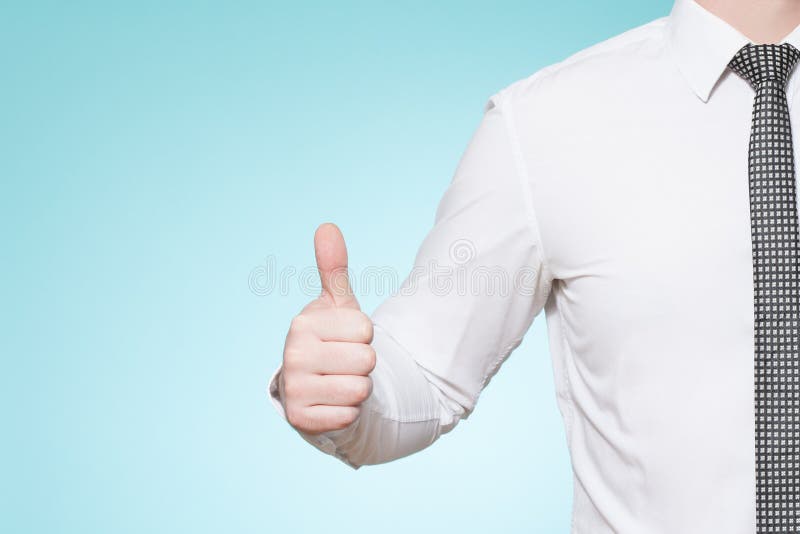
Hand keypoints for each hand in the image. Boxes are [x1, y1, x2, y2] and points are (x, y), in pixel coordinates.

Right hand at [279, 223, 375, 433]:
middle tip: (343, 364)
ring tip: (339, 382)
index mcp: (303, 323)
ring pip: (360, 389)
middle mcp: (293, 355)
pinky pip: (349, 415)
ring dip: (357, 389)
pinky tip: (332, 403)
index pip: (366, 330)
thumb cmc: (332, 341)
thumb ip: (334, 268)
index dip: (364, 336)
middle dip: (363, 365)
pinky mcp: (300, 419)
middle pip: (366, 360)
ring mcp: (294, 388)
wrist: (315, 387)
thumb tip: (327, 226)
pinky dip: (348, 412)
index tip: (346, 339)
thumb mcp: (337, 306)